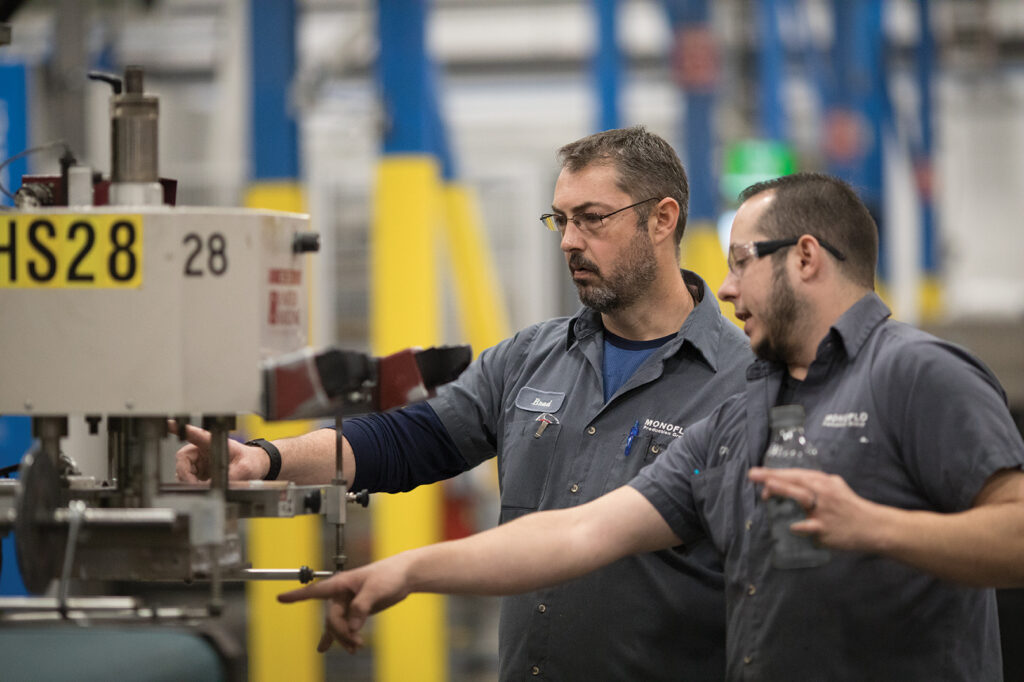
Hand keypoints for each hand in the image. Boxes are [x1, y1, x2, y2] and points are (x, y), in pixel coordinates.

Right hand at [171, 422, 267, 481]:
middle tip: (195, 485)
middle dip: (185, 475)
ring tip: (203, 486)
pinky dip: (192, 485)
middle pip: (182, 459)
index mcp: (212, 441)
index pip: (192, 433)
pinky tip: (203, 487)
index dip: (178, 428)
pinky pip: (187, 479)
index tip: (167, 423)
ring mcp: (199, 460)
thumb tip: (213, 486)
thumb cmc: (250, 461)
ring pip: (183, 471)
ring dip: (189, 481)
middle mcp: (202, 449)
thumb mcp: (244, 468)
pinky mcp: (199, 471)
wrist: (254, 466)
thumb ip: (229, 476)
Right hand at [277, 557, 412, 653]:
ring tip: (355, 648)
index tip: (280, 598)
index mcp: (341, 583)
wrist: (404, 576)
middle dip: (340, 632)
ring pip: (337, 625)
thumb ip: (361, 606)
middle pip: (331, 618)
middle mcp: (341, 593)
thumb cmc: (389, 574)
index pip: (315, 590)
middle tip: (356, 642)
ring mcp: (348, 603)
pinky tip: (326, 648)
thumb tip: (352, 626)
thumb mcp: (375, 589)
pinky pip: (344, 626)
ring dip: (343, 638)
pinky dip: (342, 637)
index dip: (296, 595)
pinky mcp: (357, 611)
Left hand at [748, 467, 888, 552]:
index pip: (795, 474)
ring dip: (784, 490)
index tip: (756, 472)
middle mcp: (822, 492)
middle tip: (753, 474)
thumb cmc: (850, 506)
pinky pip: (808, 527)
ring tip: (767, 489)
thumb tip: (791, 481)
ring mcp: (823, 510)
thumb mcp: (835, 487)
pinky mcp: (825, 528)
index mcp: (823, 482)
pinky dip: (799, 527)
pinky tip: (790, 526)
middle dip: (773, 477)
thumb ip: (815, 483)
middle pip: (795, 481)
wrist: (872, 527)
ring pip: (801, 497)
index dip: (775, 472)